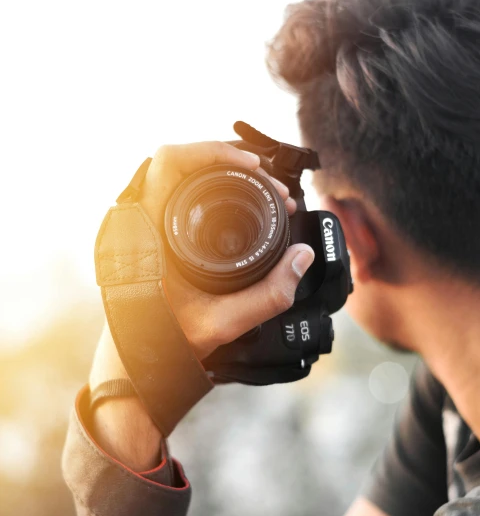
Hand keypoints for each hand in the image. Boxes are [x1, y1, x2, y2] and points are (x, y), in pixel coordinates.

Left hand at [88, 141, 313, 467]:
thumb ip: (270, 296)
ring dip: (224, 175)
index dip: (214, 151)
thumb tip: (304, 257)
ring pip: (183, 177)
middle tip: (270, 182)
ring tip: (264, 189)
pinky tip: (242, 202)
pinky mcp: (156, 236)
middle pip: (182, 162)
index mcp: (150, 235)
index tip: (254, 166)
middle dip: (232, 162)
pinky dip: (215, 191)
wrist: (139, 364)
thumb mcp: (224, 324)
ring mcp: (147, 227)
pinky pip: (183, 196)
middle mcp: (143, 224)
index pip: (171, 161)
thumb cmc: (170, 345)